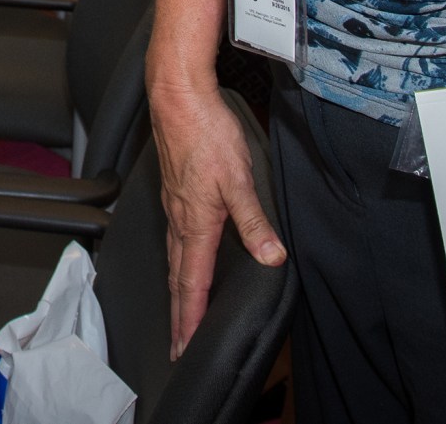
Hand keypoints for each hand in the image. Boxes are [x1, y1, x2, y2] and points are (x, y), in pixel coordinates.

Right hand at [149, 83, 285, 358]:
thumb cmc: (205, 133)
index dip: (190, 319)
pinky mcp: (174, 189)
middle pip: (178, 278)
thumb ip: (254, 221)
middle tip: (177, 346)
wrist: (177, 96)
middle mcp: (180, 220)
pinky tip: (182, 257)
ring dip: (177, 290)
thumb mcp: (239, 178)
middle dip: (179, 315)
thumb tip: (272, 257)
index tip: (185, 348)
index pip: (193, 283)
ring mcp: (174, 204)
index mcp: (196, 224)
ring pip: (173, 258)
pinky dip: (176, 261)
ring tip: (180, 312)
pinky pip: (173, 237)